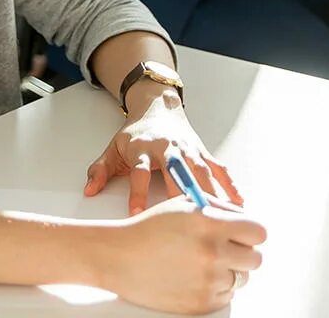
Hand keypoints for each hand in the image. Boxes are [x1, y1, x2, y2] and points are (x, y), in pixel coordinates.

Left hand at [85, 89, 242, 215]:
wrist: (157, 107)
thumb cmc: (135, 134)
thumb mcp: (112, 148)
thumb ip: (100, 170)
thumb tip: (89, 191)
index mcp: (144, 148)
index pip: (140, 172)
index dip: (138, 194)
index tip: (138, 215)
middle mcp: (168, 148)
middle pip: (176, 172)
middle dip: (181, 195)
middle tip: (187, 222)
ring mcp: (188, 150)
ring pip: (201, 172)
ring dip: (209, 194)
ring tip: (219, 218)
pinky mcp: (203, 152)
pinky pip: (219, 169)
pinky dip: (230, 185)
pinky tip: (238, 204)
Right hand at [97, 197, 265, 314]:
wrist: (120, 256)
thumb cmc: (151, 228)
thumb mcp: (185, 204)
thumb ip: (220, 208)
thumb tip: (244, 219)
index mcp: (211, 223)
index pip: (258, 232)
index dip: (251, 233)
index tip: (244, 235)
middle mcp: (213, 253)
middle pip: (255, 258)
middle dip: (242, 252)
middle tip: (225, 249)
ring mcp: (208, 280)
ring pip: (241, 278)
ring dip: (228, 271)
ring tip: (202, 262)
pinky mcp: (201, 303)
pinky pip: (226, 296)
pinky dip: (215, 288)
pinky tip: (194, 277)